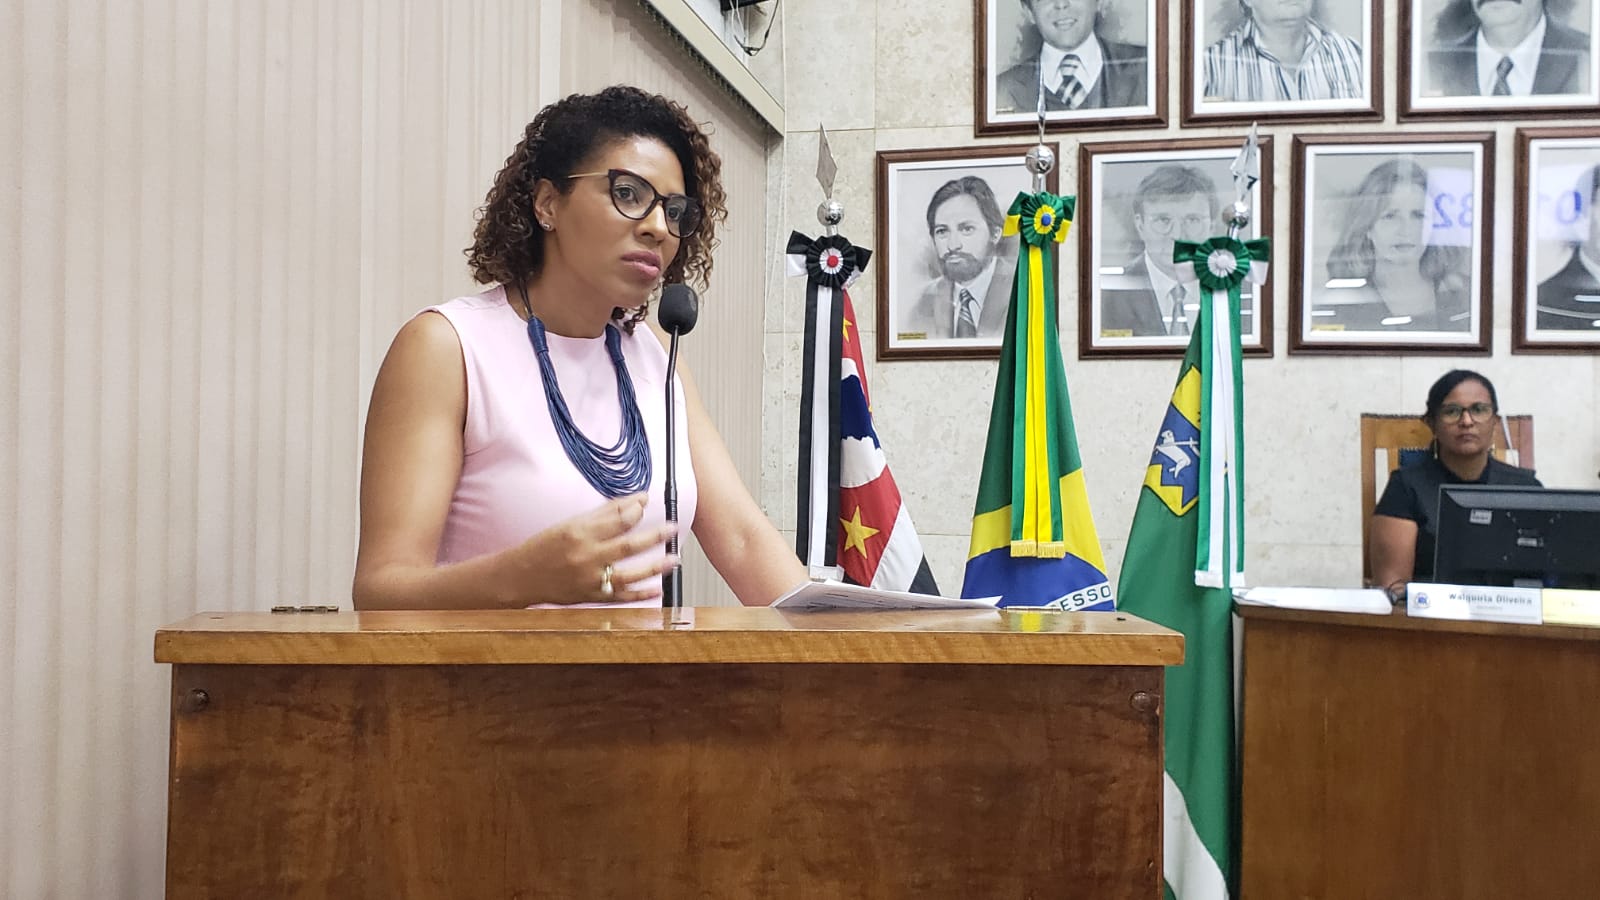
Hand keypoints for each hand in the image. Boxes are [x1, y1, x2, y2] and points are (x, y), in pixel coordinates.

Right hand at [511, 493, 677, 604]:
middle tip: (673, 528)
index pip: (618, 520)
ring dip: (655, 566)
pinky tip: (657, 588)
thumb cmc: (545, 547)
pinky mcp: (591, 597)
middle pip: (629, 545)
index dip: (637, 509)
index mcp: (580, 533)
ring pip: (630, 574)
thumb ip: (605, 513)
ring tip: (674, 558)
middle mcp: (586, 557)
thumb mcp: (570, 523)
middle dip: (655, 536)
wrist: (521, 577)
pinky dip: (641, 594)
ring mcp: (590, 580)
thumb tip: (636, 500)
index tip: (648, 501)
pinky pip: (621, 597)